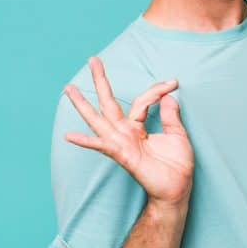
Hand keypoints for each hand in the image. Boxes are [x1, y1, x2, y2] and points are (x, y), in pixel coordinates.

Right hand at [63, 56, 193, 207]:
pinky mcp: (122, 154)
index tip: (174, 82)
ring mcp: (121, 143)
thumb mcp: (178, 134)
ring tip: (68, 88)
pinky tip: (69, 135)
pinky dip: (85, 141)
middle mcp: (125, 132)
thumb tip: (169, 95)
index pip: (142, 100)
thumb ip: (171, 115)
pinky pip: (102, 145)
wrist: (177, 188)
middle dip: (100, 81)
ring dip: (83, 104)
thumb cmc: (177, 165)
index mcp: (138, 126)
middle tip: (93, 59)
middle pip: (109, 102)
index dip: (157, 89)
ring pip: (99, 119)